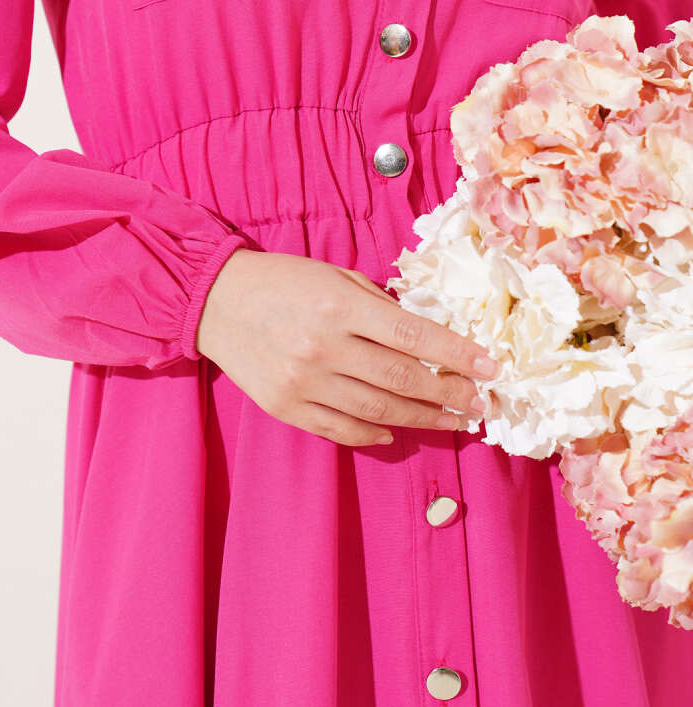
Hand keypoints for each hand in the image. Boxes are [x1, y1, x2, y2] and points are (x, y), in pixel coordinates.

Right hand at [195, 247, 499, 447]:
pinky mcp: (286, 407)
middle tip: (480, 402)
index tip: (490, 368)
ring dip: (423, 418)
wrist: (215, 301)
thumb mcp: (335, 275)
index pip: (414, 336)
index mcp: (340, 306)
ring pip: (378, 409)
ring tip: (453, 420)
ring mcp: (304, 381)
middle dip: (450, 394)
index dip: (458, 355)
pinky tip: (397, 429)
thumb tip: (427, 339)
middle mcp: (324, 346)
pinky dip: (375, 432)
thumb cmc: (283, 280)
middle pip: (402, 379)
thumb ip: (379, 305)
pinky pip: (341, 428)